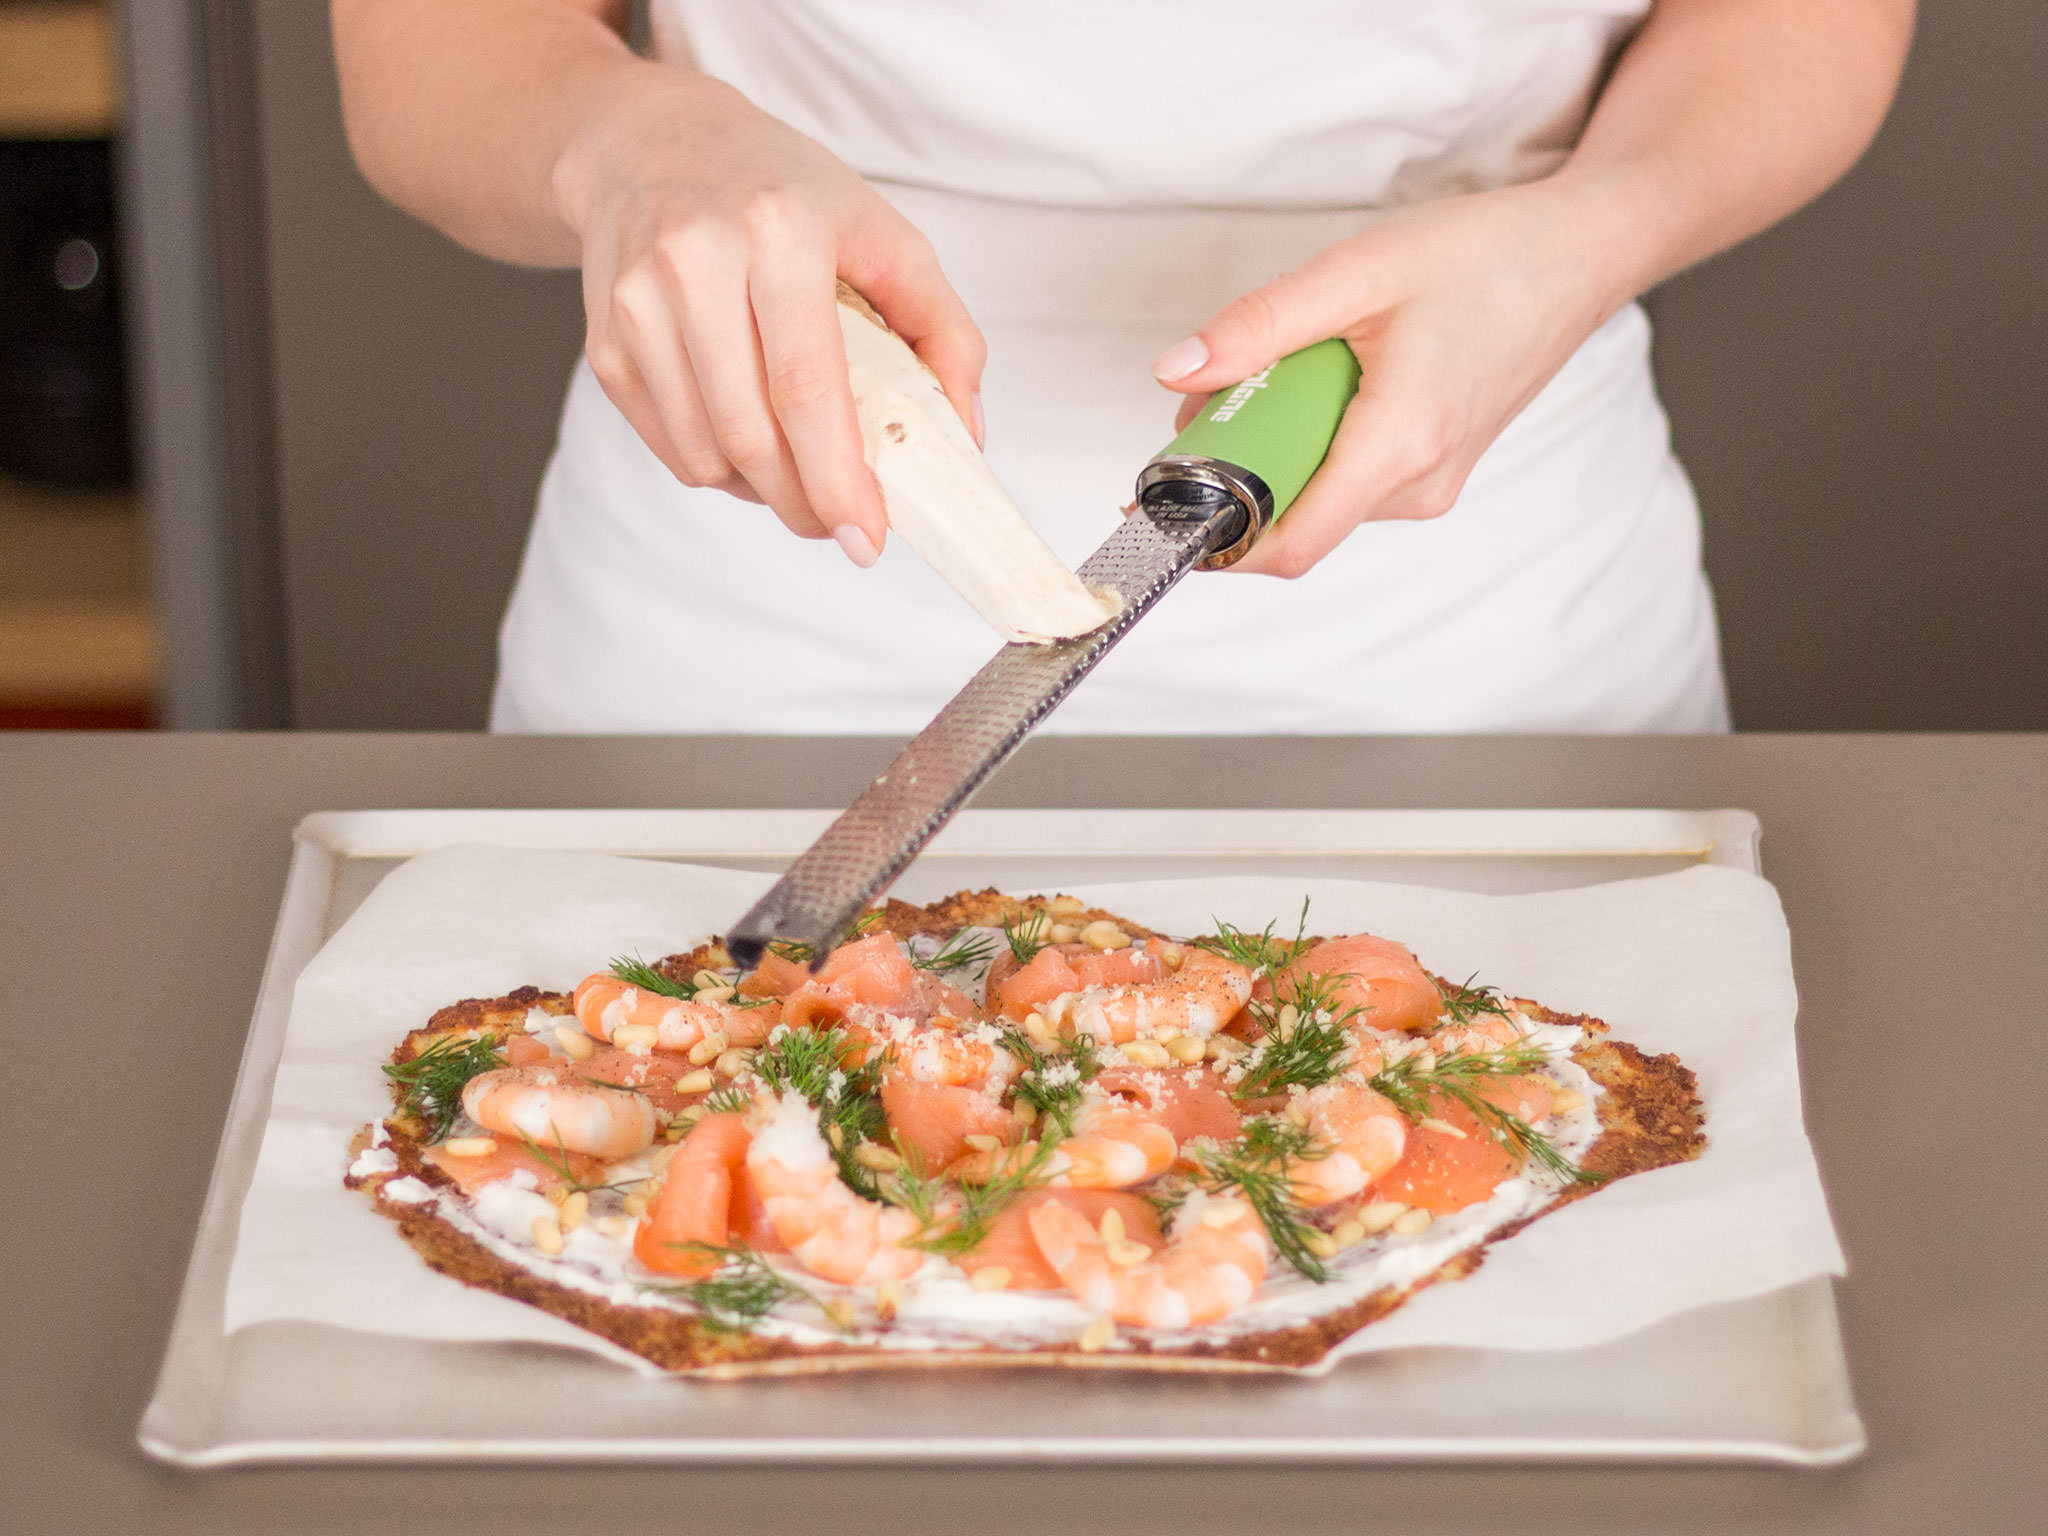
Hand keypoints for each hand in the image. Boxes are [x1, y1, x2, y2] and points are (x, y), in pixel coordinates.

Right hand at [552, 69, 984, 564]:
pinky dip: (719, 469)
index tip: (865, 535)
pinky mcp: (606, 344)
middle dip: (806, 503)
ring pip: (706, 455)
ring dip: (763, 492)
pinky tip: (749, 443)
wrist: (650, 145)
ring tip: (798, 473)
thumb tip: (962, 432)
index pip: (807, 385)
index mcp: (778, 230)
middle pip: (752, 435)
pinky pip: (671, 448)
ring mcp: (639, 306)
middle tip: (841, 524)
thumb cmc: (779, 192)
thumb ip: (942, 328)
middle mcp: (695, 262)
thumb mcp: (880, 231)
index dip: (838, 477)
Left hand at [1149, 179, 1630, 577]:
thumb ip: (1260, 326)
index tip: (1159, 503)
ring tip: (1294, 365)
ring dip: (1275, 446)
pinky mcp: (1431, 473)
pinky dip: (1312, 439)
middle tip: (1222, 391)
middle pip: (1289, 515)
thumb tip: (1177, 370)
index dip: (1213, 539)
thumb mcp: (1357, 271)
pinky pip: (1345, 478)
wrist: (1578, 256)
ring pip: (1315, 495)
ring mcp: (1429, 487)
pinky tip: (1328, 377)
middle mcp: (1418, 485)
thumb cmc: (1487, 257)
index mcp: (1400, 443)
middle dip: (1235, 466)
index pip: (1287, 543)